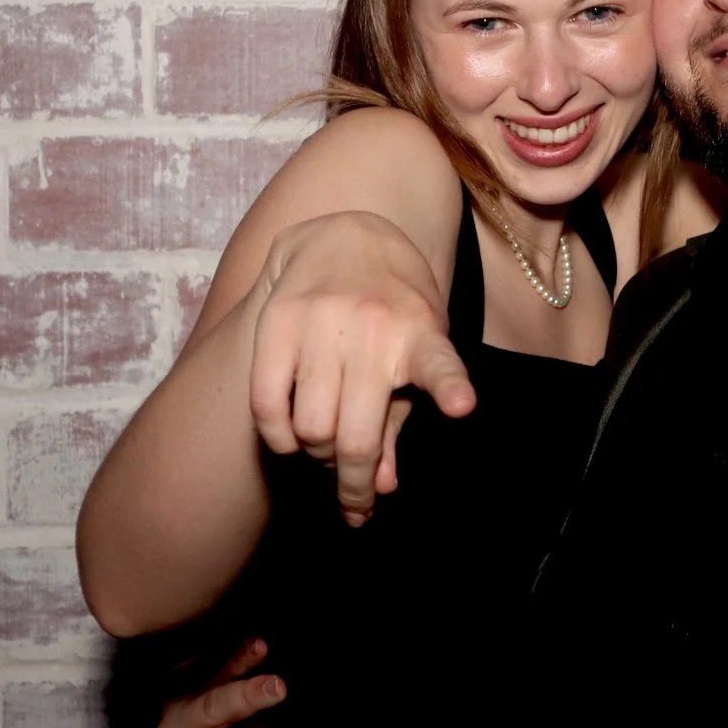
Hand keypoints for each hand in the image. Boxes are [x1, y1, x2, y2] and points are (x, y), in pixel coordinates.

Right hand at [159, 638, 284, 727]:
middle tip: (278, 688)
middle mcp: (182, 721)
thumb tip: (266, 645)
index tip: (262, 646)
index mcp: (190, 689)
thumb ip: (232, 667)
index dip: (240, 659)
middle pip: (212, 706)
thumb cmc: (200, 707)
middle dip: (245, 697)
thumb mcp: (208, 681)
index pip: (218, 670)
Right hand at [247, 210, 473, 524]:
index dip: (450, 387)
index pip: (439, 364)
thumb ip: (396, 421)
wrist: (345, 235)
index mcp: (419, 333)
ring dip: (316, 454)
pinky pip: (266, 405)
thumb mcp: (413, 353)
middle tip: (355, 493)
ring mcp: (322, 322)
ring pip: (309, 428)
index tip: (461, 406)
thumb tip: (380, 485)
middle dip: (353, 482)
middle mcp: (373, 327)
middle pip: (354, 436)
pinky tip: (291, 438)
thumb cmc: (391, 310)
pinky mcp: (277, 321)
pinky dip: (278, 437)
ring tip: (326, 445)